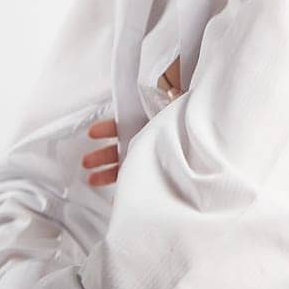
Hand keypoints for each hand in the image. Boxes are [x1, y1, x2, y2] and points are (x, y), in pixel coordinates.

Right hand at [82, 57, 186, 186]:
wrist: (203, 132)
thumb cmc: (187, 117)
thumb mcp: (178, 106)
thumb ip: (173, 99)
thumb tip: (170, 91)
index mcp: (144, 123)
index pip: (121, 125)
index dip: (106, 129)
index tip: (92, 133)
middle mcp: (142, 139)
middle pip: (118, 147)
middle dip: (101, 155)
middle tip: (86, 162)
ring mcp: (146, 154)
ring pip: (123, 164)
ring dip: (106, 172)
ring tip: (91, 179)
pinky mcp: (153, 168)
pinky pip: (138, 178)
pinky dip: (127, 186)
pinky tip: (117, 197)